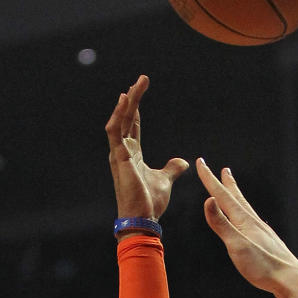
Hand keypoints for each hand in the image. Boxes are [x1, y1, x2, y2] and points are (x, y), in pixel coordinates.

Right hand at [106, 74, 188, 219]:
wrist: (144, 218)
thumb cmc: (150, 201)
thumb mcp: (165, 180)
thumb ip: (172, 168)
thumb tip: (182, 161)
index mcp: (132, 153)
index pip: (133, 124)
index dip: (135, 107)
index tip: (139, 89)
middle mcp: (122, 150)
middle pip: (127, 118)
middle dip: (133, 98)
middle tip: (142, 79)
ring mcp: (118, 153)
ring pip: (120, 120)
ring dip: (127, 103)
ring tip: (134, 86)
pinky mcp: (119, 158)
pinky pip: (115, 131)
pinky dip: (118, 115)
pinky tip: (124, 101)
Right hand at [197, 158, 297, 297]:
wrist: (292, 282)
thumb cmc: (264, 267)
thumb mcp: (237, 246)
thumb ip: (222, 224)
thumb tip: (208, 200)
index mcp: (245, 222)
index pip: (222, 196)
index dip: (209, 179)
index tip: (200, 162)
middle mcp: (255, 223)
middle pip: (238, 199)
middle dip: (228, 184)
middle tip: (224, 170)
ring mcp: (262, 233)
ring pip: (247, 210)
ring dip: (238, 199)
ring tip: (235, 193)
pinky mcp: (267, 244)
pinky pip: (253, 223)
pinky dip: (246, 216)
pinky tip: (250, 223)